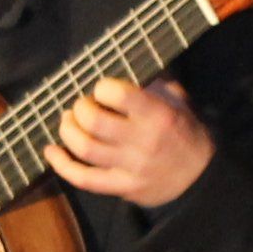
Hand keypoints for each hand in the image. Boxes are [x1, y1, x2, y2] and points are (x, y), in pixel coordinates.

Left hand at [46, 75, 213, 206]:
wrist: (200, 179)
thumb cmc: (184, 132)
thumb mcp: (177, 100)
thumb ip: (151, 83)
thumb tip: (120, 64)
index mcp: (157, 115)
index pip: (117, 94)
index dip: (101, 87)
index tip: (102, 89)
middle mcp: (142, 141)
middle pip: (94, 122)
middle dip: (80, 108)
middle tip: (82, 106)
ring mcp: (131, 168)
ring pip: (85, 148)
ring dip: (68, 130)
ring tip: (68, 122)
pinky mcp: (122, 188)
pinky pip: (84, 179)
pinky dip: (62, 165)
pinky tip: (52, 151)